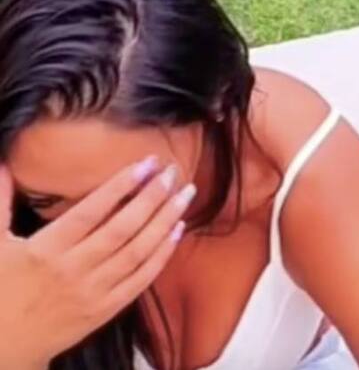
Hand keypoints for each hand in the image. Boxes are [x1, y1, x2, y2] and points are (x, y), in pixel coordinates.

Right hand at [0, 156, 194, 366]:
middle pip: (123, 229)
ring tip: (186, 194)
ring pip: (138, 252)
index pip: (90, 212)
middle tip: (173, 172)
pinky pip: (141, 280)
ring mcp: (93, 292)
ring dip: (165, 221)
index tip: (146, 164)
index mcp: (45, 250)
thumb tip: (3, 165)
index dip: (120, 186)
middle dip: (152, 197)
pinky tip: (178, 231)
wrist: (2, 349)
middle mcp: (73, 270)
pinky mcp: (106, 310)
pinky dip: (162, 255)